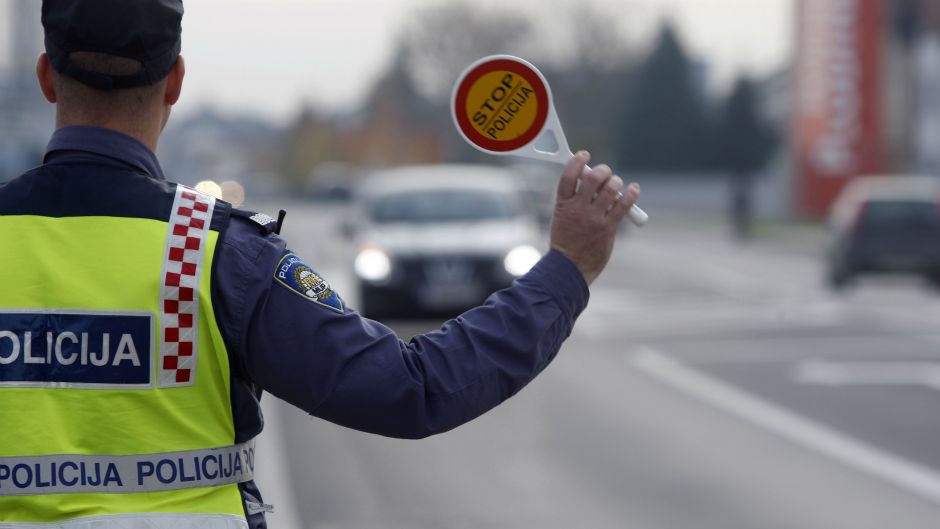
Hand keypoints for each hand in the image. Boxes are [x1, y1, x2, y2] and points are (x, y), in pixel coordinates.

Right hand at [549, 151, 639, 285]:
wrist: (570, 268)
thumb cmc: (567, 242)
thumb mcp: (561, 218)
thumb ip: (573, 200)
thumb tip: (591, 181)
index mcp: (562, 205)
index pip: (568, 176)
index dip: (577, 161)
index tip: (584, 155)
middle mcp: (578, 209)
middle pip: (593, 178)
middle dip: (602, 170)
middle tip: (605, 173)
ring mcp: (593, 218)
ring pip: (610, 189)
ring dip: (615, 182)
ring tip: (615, 184)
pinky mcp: (608, 228)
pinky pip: (623, 205)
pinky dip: (631, 194)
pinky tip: (633, 189)